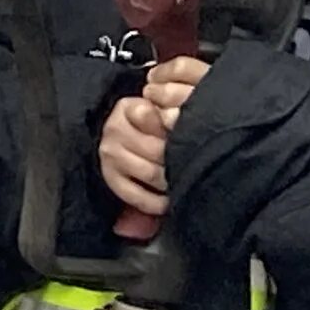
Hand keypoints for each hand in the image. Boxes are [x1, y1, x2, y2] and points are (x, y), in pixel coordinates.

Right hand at [98, 58, 209, 218]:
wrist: (120, 137)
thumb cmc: (149, 123)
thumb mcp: (157, 107)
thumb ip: (169, 110)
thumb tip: (181, 118)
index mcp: (127, 108)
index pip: (149, 114)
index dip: (173, 125)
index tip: (191, 132)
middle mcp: (114, 130)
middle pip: (156, 149)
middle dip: (179, 156)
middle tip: (198, 161)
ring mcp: (111, 156)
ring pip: (151, 173)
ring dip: (173, 179)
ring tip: (188, 179)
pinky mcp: (111, 179)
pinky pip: (138, 196)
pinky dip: (157, 202)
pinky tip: (169, 200)